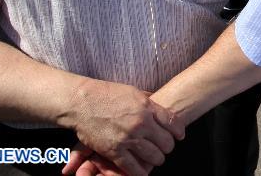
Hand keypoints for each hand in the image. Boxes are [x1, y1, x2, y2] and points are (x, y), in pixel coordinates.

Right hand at [62, 80, 183, 175]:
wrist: (81, 102)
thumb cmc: (106, 94)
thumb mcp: (133, 92)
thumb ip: (148, 101)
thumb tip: (159, 104)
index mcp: (147, 107)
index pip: (173, 123)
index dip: (178, 132)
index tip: (179, 136)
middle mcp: (141, 123)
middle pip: (166, 142)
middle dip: (167, 147)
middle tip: (164, 148)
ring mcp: (128, 138)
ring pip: (154, 156)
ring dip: (156, 159)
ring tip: (154, 158)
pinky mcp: (114, 151)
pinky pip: (133, 168)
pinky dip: (139, 173)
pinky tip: (142, 172)